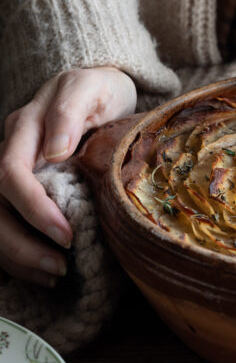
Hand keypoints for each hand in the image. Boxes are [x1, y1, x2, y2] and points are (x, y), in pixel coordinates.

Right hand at [0, 66, 136, 285]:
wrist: (97, 88)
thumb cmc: (99, 89)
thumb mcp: (92, 87)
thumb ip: (70, 111)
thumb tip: (55, 151)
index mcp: (23, 127)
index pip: (11, 173)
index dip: (33, 209)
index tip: (66, 234)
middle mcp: (8, 150)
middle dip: (21, 243)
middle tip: (61, 266)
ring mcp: (9, 171)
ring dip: (18, 256)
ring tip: (56, 274)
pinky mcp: (16, 190)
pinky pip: (4, 227)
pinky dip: (18, 256)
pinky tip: (44, 273)